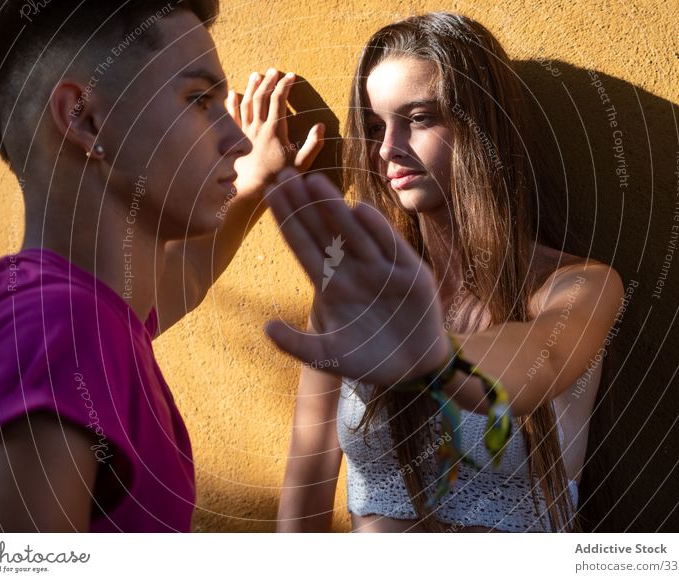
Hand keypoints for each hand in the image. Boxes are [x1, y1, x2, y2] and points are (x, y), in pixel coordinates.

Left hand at [226, 69, 324, 196]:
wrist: (250, 191)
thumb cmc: (278, 179)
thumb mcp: (301, 165)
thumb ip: (312, 145)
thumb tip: (320, 126)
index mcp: (275, 131)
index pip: (279, 100)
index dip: (285, 85)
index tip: (291, 76)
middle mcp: (258, 128)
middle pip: (262, 97)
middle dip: (269, 81)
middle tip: (274, 70)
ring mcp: (244, 132)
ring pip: (246, 103)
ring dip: (251, 87)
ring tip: (256, 75)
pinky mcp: (234, 140)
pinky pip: (231, 117)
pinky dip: (232, 104)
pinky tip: (232, 94)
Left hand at [263, 168, 449, 385]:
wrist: (412, 369)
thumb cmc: (367, 360)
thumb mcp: (327, 358)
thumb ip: (297, 345)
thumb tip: (265, 328)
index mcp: (329, 286)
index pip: (303, 246)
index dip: (288, 220)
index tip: (270, 194)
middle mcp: (352, 270)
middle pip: (323, 231)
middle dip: (304, 204)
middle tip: (283, 174)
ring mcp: (380, 269)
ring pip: (353, 233)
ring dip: (334, 208)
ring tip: (313, 181)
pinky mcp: (409, 273)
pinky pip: (390, 247)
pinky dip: (376, 230)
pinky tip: (358, 210)